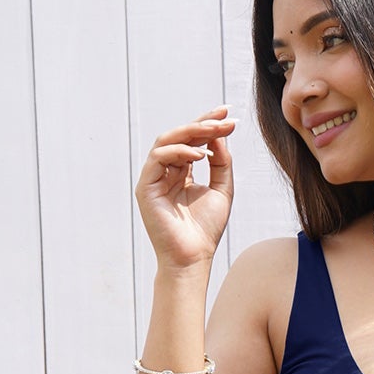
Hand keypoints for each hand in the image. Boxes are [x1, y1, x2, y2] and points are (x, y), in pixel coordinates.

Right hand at [136, 105, 236, 268]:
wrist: (192, 258)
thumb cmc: (206, 230)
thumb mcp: (222, 190)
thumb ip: (221, 162)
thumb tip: (219, 135)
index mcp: (181, 173)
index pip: (192, 141)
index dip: (208, 125)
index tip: (228, 115)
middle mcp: (165, 172)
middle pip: (180, 136)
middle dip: (202, 124)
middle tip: (223, 118)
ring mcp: (154, 178)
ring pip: (167, 141)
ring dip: (191, 132)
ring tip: (213, 131)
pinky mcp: (146, 187)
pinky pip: (158, 157)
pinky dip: (179, 152)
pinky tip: (199, 155)